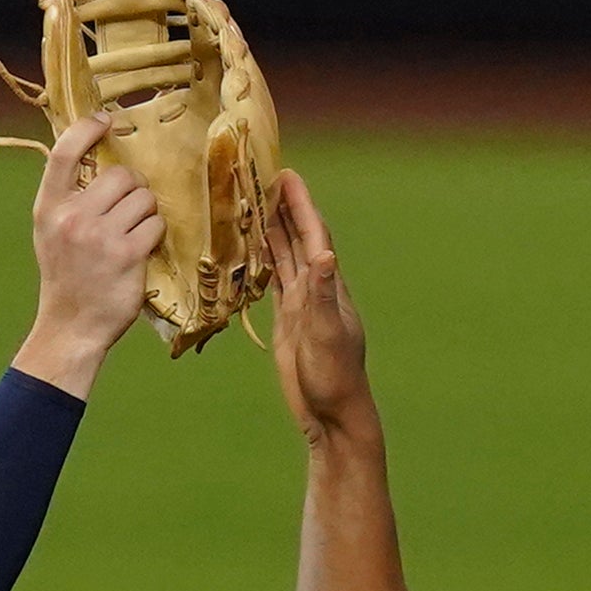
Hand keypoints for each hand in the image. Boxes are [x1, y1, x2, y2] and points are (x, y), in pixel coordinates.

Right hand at [17, 117, 163, 394]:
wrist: (71, 326)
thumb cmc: (66, 276)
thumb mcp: (51, 230)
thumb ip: (67, 196)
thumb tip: (93, 153)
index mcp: (49, 206)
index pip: (64, 152)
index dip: (87, 128)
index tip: (106, 121)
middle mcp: (73, 216)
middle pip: (120, 175)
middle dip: (132, 188)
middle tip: (128, 209)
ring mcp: (100, 235)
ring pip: (144, 198)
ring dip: (146, 212)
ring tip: (133, 232)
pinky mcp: (127, 255)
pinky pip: (155, 225)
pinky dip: (154, 234)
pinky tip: (142, 249)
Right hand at [266, 171, 372, 443]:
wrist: (332, 415)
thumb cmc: (334, 377)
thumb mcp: (327, 334)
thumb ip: (323, 295)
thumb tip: (325, 255)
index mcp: (328, 287)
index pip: (314, 236)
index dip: (302, 205)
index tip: (287, 175)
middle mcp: (317, 289)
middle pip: (299, 237)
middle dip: (286, 207)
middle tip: (265, 175)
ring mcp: (303, 303)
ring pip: (287, 256)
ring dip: (275, 228)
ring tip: (257, 200)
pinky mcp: (290, 320)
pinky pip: (276, 280)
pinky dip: (267, 259)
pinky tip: (256, 247)